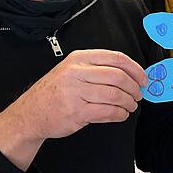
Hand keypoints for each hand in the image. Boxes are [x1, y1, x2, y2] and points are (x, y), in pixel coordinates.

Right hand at [0, 50, 146, 168]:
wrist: (30, 113)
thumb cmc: (55, 92)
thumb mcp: (72, 70)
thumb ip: (97, 69)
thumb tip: (130, 75)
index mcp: (79, 59)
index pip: (116, 58)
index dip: (135, 69)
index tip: (143, 78)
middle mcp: (77, 72)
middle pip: (119, 77)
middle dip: (134, 87)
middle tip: (138, 94)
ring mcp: (76, 92)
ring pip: (115, 95)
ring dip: (128, 102)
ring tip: (130, 106)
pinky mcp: (76, 112)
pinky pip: (107, 111)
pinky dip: (119, 114)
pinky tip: (121, 114)